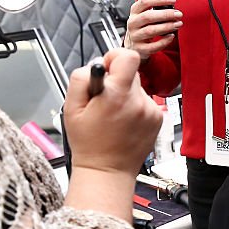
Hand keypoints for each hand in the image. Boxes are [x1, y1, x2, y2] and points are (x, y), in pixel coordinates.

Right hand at [64, 48, 162, 176]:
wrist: (108, 171)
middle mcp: (139, 102)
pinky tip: (124, 122)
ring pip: (137, 88)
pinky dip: (134, 107)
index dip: (114, 57)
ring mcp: (151, 111)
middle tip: (103, 100)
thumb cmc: (89, 144)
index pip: (128, 57)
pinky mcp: (157, 119)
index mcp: (117, 96)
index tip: (107, 68)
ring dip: (125, 95)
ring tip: (113, 116)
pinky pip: (145, 101)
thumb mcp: (71, 108)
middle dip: (115, 81)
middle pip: (130, 72)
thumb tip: (96, 65)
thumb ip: (81, 79)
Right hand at [124, 0, 182, 60]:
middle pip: (148, 16)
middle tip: (178, 14)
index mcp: (135, 11)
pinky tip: (171, 36)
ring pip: (150, 31)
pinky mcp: (140, 48)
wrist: (134, 45)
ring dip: (166, 27)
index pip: (145, 1)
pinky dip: (163, 42)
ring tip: (178, 24)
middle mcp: (133, 22)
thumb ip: (161, 1)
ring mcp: (135, 36)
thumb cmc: (144, 25)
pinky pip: (152, 46)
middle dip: (165, 14)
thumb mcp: (149, 12)